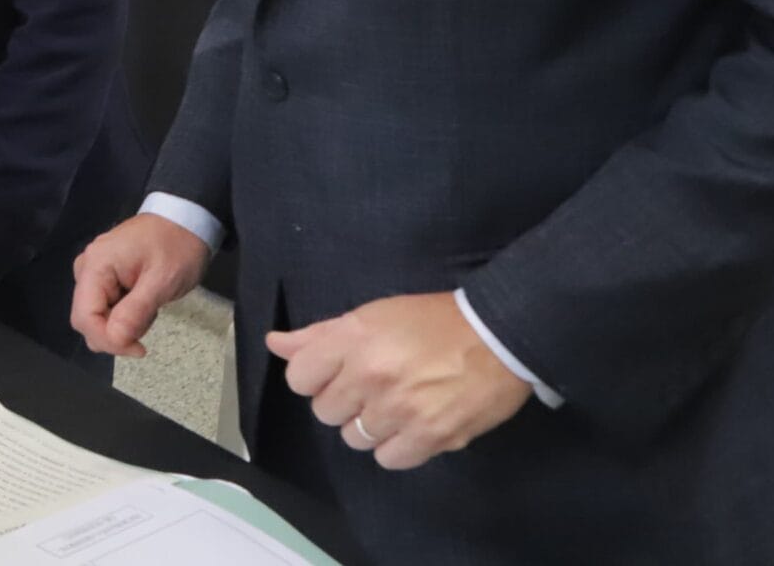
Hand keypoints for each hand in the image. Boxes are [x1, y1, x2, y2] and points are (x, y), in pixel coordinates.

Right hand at [69, 213, 210, 357]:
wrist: (186, 217)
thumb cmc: (176, 246)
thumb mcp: (162, 280)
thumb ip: (135, 311)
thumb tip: (115, 340)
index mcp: (95, 265)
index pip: (84, 317)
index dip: (107, 340)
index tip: (139, 348)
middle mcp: (87, 268)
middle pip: (86, 319)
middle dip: (115, 334)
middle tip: (148, 327)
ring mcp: (94, 271)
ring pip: (96, 316)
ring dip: (122, 324)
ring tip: (150, 307)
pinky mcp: (105, 275)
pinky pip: (106, 307)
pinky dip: (125, 314)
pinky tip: (145, 302)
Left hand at [266, 291, 532, 471]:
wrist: (498, 336)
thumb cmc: (433, 321)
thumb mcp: (372, 315)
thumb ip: (320, 335)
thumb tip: (276, 344)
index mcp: (353, 339)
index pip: (298, 378)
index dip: (314, 377)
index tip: (335, 373)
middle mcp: (371, 376)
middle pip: (325, 411)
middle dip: (343, 401)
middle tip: (371, 387)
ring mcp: (400, 409)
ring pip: (354, 438)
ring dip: (370, 426)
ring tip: (395, 405)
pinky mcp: (431, 436)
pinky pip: (388, 459)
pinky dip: (396, 447)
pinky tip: (411, 426)